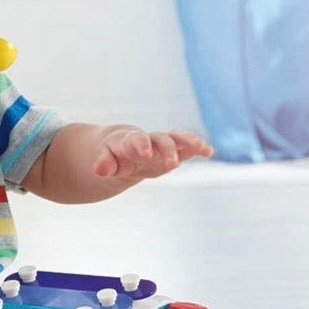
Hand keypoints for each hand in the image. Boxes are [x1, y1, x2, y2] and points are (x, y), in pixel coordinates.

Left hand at [92, 127, 212, 180]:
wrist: (122, 147)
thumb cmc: (112, 154)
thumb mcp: (105, 160)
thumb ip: (104, 163)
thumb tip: (99, 170)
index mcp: (130, 141)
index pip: (136, 139)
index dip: (141, 145)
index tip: (145, 154)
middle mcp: (149, 140)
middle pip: (161, 139)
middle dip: (167, 149)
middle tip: (172, 164)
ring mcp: (162, 144)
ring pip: (177, 138)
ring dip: (189, 141)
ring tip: (202, 148)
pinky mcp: (173, 151)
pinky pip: (187, 147)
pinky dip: (198, 147)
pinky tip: (209, 151)